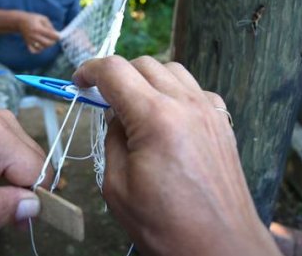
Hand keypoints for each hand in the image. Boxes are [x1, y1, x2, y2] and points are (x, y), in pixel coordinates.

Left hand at [0, 111, 48, 228]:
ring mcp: (5, 122)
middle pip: (40, 169)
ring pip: (34, 166)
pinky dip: (9, 178)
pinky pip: (23, 160)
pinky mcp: (3, 127)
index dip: (30, 203)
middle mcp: (3, 122)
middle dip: (21, 196)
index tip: (7, 219)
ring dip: (15, 188)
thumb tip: (34, 208)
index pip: (39, 174)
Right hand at [18, 12, 58, 52]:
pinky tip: (40, 45)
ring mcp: (30, 41)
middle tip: (53, 39)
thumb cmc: (33, 18)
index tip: (59, 36)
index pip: (50, 35)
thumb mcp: (43, 18)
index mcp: (38, 28)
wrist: (20, 21)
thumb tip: (56, 33)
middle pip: (47, 44)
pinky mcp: (28, 44)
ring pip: (42, 48)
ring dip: (46, 45)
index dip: (57, 36)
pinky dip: (39, 50)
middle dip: (53, 42)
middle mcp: (34, 35)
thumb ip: (50, 26)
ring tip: (46, 40)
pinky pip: (34, 51)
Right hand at [72, 56, 279, 255]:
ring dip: (146, 78)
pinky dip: (174, 92)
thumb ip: (112, 140)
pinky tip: (166, 117)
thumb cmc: (166, 225)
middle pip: (144, 63)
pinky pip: (194, 89)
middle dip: (117, 74)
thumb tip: (116, 116)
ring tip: (134, 105)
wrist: (220, 246)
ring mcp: (210, 111)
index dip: (90, 70)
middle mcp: (186, 104)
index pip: (115, 71)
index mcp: (156, 118)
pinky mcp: (222, 123)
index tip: (79, 81)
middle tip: (102, 98)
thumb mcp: (117, 186)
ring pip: (172, 69)